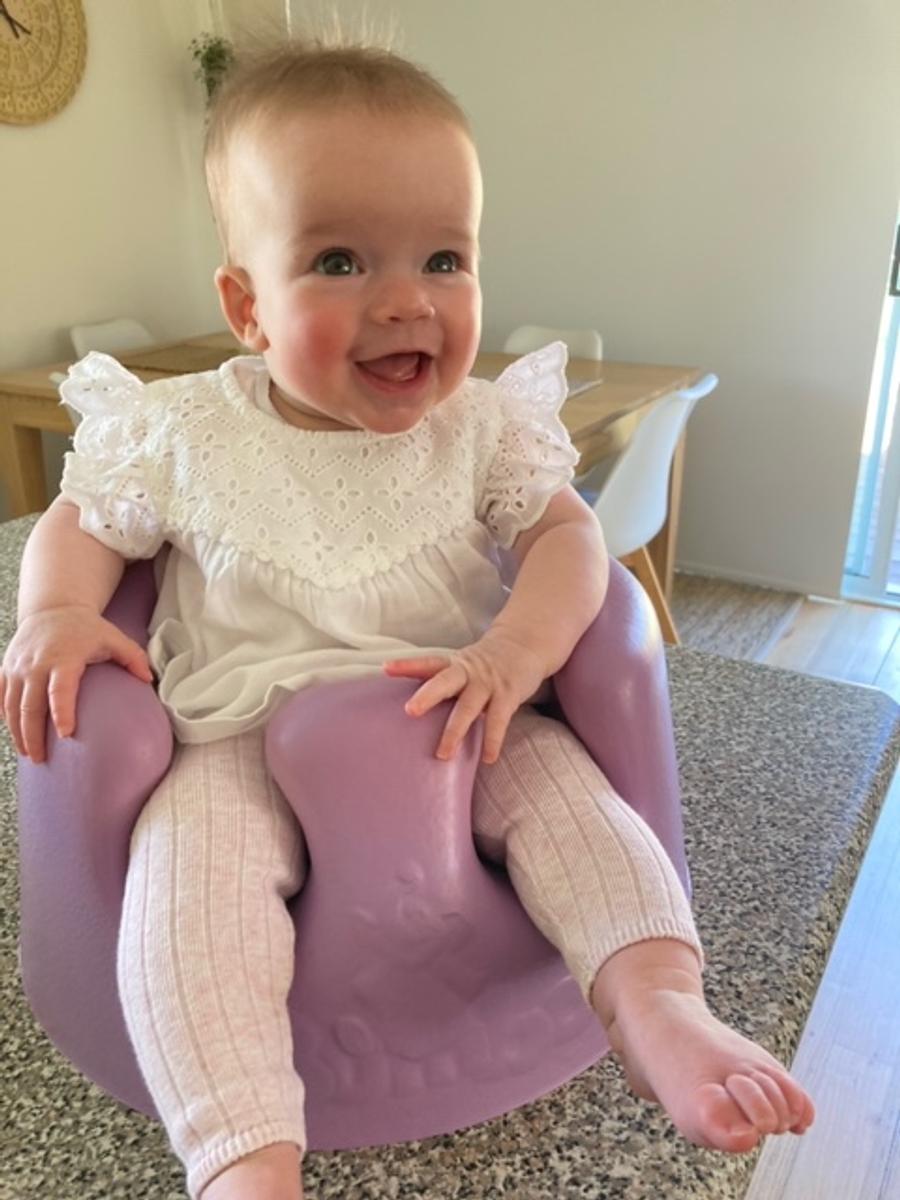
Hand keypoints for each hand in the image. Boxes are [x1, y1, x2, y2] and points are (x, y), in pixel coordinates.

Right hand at [0, 605, 152, 762]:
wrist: (53, 608)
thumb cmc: (86, 628)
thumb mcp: (113, 637)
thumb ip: (133, 657)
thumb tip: (148, 680)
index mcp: (63, 657)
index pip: (60, 690)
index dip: (62, 713)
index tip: (66, 735)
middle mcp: (36, 664)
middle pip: (30, 706)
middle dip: (34, 735)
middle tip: (42, 759)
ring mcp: (17, 667)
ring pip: (11, 706)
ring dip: (18, 733)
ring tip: (29, 754)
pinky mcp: (6, 669)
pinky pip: (1, 697)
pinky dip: (6, 717)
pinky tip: (15, 734)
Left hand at [383, 628, 547, 763]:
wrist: (525, 645)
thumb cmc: (487, 664)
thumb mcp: (463, 666)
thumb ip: (443, 682)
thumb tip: (413, 710)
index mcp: (454, 664)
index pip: (428, 663)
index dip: (407, 665)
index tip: (386, 668)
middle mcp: (468, 672)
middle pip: (444, 682)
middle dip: (427, 696)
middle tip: (410, 711)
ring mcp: (488, 683)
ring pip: (468, 707)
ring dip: (455, 731)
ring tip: (444, 755)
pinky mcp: (508, 695)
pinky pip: (499, 720)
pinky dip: (492, 740)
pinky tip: (487, 758)